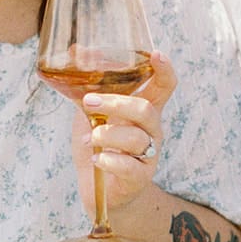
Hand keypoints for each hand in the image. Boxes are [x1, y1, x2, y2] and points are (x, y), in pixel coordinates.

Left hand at [70, 51, 174, 217]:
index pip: (164, 87)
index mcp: (143, 111)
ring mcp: (148, 155)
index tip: (157, 54)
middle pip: (146, 110)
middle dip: (116, 103)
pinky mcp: (138, 178)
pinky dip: (108, 160)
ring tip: (90, 139)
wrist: (100, 191)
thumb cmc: (99, 146)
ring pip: (137, 138)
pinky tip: (96, 159)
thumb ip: (88, 87)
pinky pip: (129, 166)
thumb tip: (76, 50)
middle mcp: (151, 131)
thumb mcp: (90, 113)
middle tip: (89, 102)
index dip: (164, 70)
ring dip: (107, 134)